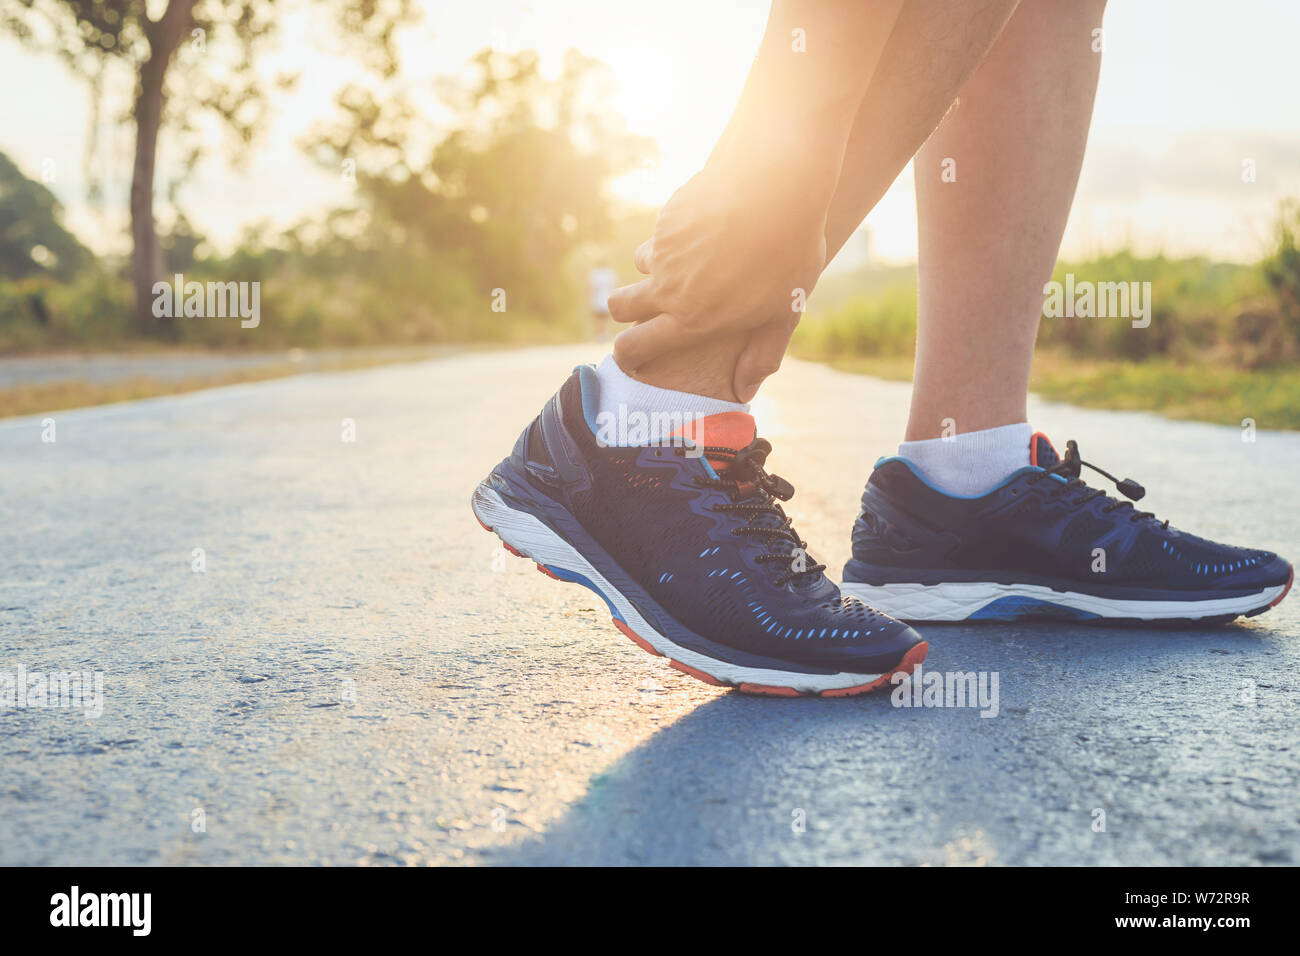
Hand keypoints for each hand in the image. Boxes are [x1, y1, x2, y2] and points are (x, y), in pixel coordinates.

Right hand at [608, 162, 827, 400]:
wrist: (778, 187)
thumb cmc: (788, 254)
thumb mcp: (783, 312)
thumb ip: (762, 353)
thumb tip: (744, 391)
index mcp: (692, 321)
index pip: (635, 347)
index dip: (626, 355)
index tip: (628, 354)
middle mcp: (668, 289)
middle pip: (618, 307)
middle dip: (622, 312)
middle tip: (640, 310)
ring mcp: (663, 252)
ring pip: (640, 266)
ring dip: (654, 268)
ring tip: (689, 261)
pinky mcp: (666, 219)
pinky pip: (660, 233)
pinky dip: (674, 235)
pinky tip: (705, 226)